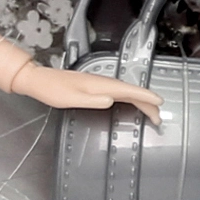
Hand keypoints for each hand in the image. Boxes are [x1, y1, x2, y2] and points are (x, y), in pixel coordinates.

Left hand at [11, 60, 161, 126]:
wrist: (40, 81)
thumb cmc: (53, 91)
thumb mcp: (71, 99)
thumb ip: (92, 100)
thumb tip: (112, 100)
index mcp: (100, 85)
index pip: (129, 91)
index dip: (145, 97)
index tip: (159, 103)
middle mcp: (103, 82)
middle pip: (131, 92)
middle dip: (147, 103)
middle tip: (159, 118)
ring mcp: (100, 83)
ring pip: (126, 92)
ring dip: (140, 101)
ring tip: (151, 113)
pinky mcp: (95, 86)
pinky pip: (119, 92)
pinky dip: (130, 98)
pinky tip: (131, 103)